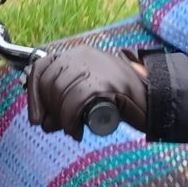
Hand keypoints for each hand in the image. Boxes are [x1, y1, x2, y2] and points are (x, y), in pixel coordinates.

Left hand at [26, 49, 149, 138]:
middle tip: (56, 128)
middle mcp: (83, 55)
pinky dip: (71, 120)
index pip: (42, 67)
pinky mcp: (105, 82)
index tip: (36, 117)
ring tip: (71, 129)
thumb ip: (65, 98)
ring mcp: (95, 67)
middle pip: (49, 82)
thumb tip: (42, 120)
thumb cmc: (119, 101)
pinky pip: (75, 101)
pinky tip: (77, 131)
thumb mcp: (88, 92)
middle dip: (48, 110)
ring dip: (61, 118)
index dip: (33, 94)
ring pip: (60, 92)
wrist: (153, 100)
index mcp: (77, 54)